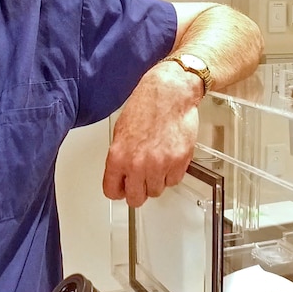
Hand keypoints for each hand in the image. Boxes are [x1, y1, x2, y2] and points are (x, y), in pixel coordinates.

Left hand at [102, 62, 200, 205]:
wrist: (170, 93)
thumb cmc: (146, 105)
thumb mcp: (121, 131)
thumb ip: (121, 156)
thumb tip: (121, 173)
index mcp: (118, 156)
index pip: (112, 191)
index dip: (118, 191)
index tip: (122, 189)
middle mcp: (138, 164)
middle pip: (136, 198)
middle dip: (138, 191)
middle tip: (141, 182)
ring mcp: (160, 165)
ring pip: (157, 191)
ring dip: (156, 181)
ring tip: (157, 163)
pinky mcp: (179, 162)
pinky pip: (174, 181)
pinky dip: (172, 174)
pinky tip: (169, 158)